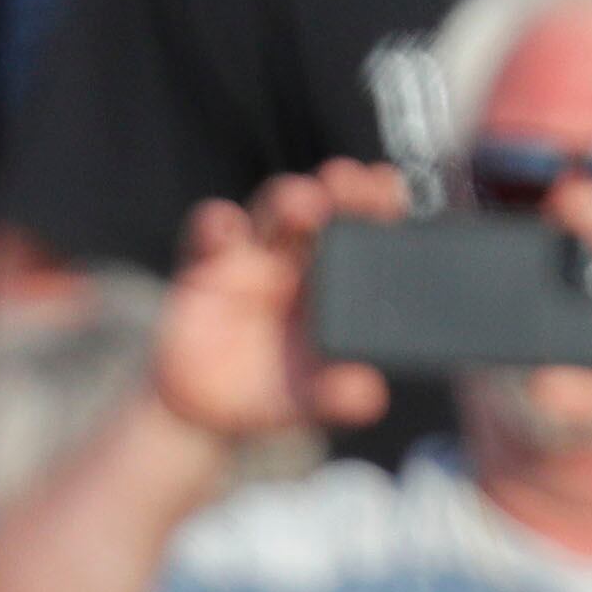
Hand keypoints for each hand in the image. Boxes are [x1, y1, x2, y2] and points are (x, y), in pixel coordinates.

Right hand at [148, 163, 399, 449]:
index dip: (377, 204)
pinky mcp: (205, 267)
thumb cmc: (266, 394)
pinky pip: (209, 235)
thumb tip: (368, 395)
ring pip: (272, 213)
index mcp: (334, 283)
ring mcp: (251, 259)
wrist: (201, 410)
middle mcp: (296, 261)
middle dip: (340, 188)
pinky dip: (216, 225)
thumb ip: (334, 396)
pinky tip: (225, 230)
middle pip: (323, 208)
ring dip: (289, 202)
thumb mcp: (305, 401)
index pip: (362, 231)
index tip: (389, 188)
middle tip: (352, 181)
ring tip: (305, 205)